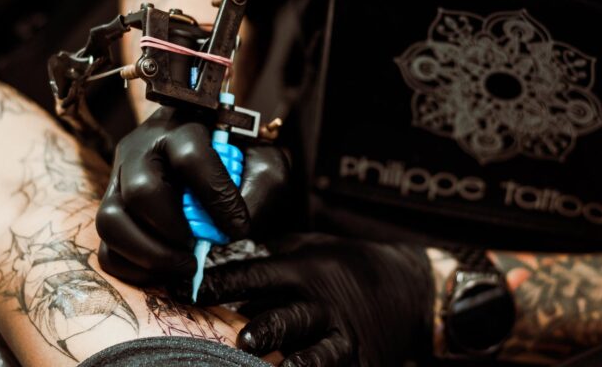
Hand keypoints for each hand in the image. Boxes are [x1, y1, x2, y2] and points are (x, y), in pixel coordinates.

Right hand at [96, 106, 288, 284]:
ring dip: (148, 254)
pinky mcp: (110, 208)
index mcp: (183, 127)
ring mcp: (118, 179)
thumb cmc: (239, 159)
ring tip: (182, 264)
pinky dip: (133, 269)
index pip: (192, 157)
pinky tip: (165, 271)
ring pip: (111, 221)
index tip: (239, 228)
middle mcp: (141, 148)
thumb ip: (260, 189)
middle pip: (142, 191)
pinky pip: (105, 248)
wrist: (212, 150)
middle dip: (173, 232)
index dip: (216, 198)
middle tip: (197, 253)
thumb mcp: (263, 163)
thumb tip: (229, 230)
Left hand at [181, 233, 434, 366]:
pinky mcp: (361, 362)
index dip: (224, 283)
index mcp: (306, 271)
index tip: (191, 289)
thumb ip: (269, 256)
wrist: (410, 288)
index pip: (258, 275)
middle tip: (243, 341)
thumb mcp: (310, 246)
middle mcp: (324, 305)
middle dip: (267, 330)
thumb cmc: (346, 264)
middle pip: (291, 318)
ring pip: (317, 356)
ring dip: (296, 365)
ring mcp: (344, 339)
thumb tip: (214, 259)